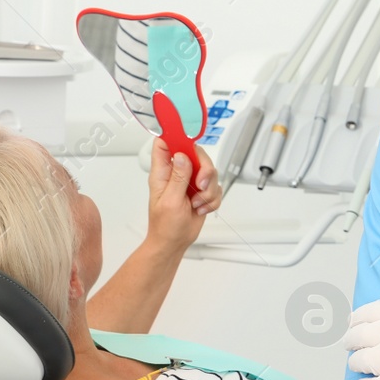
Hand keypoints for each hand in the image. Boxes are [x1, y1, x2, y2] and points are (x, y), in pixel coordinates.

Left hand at [146, 138, 221, 252]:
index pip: (165, 144)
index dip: (175, 135)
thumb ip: (178, 178)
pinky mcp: (201, 191)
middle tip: (200, 185)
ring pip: (210, 172)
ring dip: (208, 190)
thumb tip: (182, 156)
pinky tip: (201, 208)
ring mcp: (190, 182)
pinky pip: (216, 187)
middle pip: (196, 154)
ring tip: (198, 203)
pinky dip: (212, 200)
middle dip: (205, 170)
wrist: (174, 243)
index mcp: (163, 173)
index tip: (188, 137)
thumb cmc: (165, 226)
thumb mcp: (170, 202)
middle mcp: (177, 174)